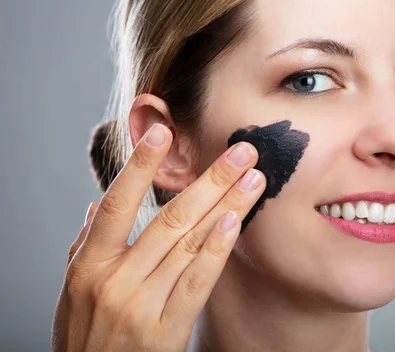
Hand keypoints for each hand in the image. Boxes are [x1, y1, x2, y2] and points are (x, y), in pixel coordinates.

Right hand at [51, 123, 265, 350]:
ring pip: (190, 244)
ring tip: (253, 178)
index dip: (139, 166)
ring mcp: (141, 305)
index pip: (117, 203)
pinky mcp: (166, 332)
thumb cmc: (83, 334)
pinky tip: (234, 222)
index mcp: (89, 264)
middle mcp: (115, 280)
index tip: (164, 132)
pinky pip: (197, 283)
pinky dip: (216, 250)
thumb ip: (85, 245)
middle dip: (211, 180)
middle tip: (241, 151)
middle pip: (171, 218)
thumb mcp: (72, 289)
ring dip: (226, 205)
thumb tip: (96, 207)